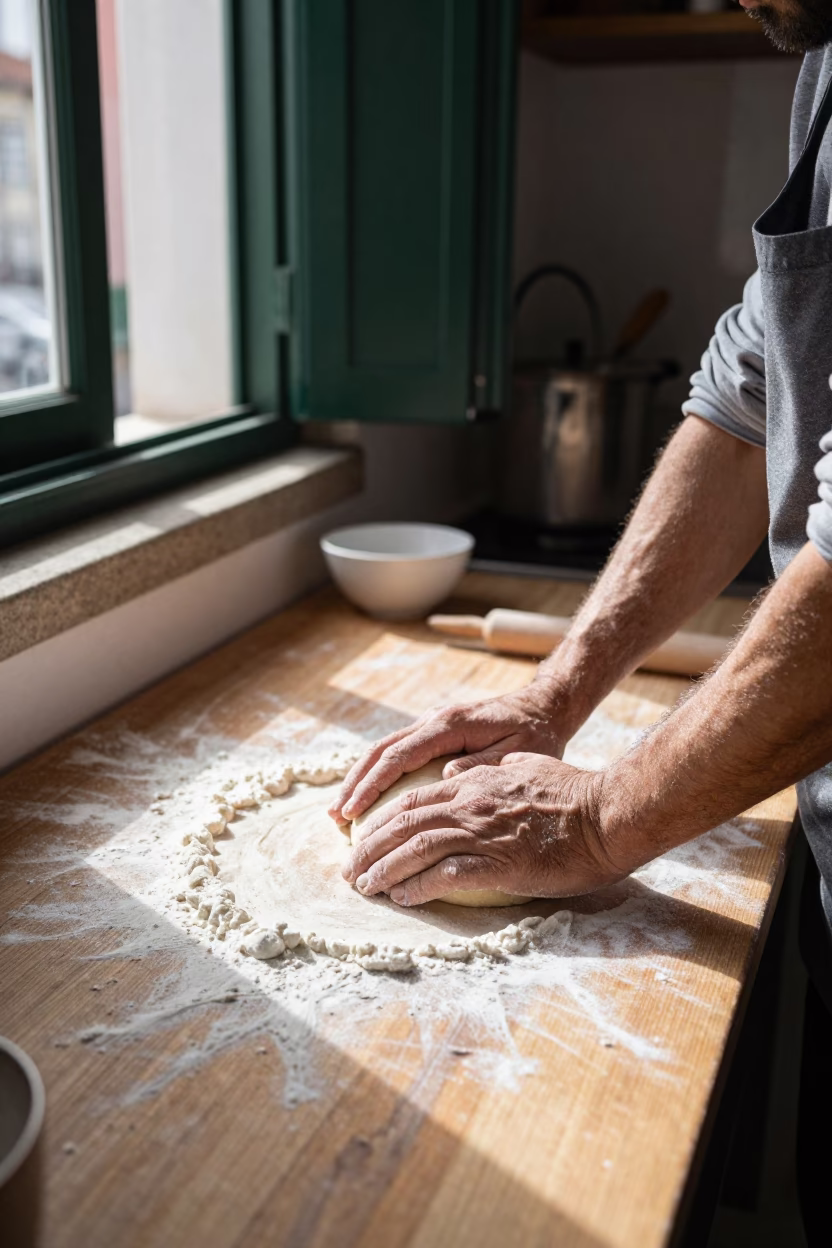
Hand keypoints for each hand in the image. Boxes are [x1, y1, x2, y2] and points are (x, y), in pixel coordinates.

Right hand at [330, 678, 580, 825]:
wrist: (544, 706)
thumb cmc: (537, 734)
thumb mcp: (520, 752)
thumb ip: (484, 765)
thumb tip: (446, 779)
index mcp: (450, 725)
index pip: (400, 756)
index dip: (373, 784)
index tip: (353, 811)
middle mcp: (434, 721)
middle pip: (381, 751)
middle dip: (355, 784)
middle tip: (334, 817)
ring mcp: (431, 725)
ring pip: (383, 751)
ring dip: (360, 779)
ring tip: (339, 812)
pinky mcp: (434, 733)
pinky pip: (397, 754)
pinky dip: (377, 775)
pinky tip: (367, 800)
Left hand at [341, 752, 625, 906]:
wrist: (607, 815)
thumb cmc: (574, 793)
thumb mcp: (526, 765)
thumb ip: (491, 770)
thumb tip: (462, 772)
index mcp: (474, 785)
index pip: (412, 801)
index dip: (381, 821)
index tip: (362, 840)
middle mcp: (470, 806)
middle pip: (403, 825)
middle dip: (369, 848)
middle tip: (349, 871)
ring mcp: (483, 833)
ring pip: (415, 849)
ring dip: (383, 870)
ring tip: (364, 887)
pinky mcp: (499, 863)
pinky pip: (446, 875)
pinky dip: (418, 886)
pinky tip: (402, 897)